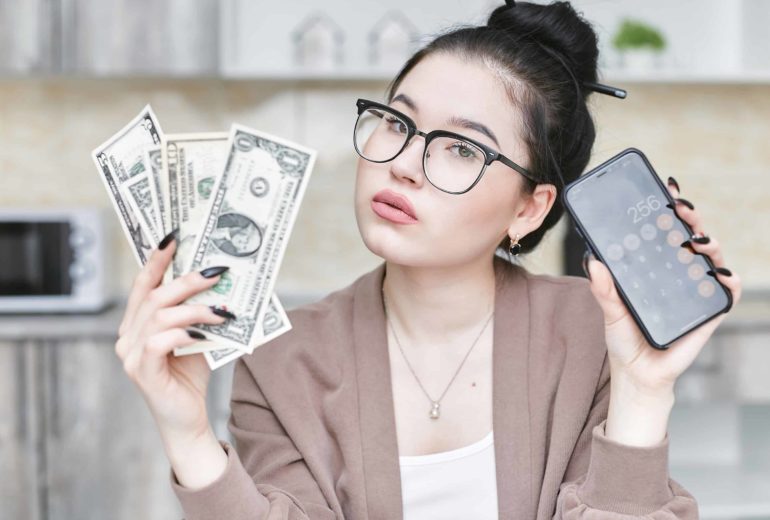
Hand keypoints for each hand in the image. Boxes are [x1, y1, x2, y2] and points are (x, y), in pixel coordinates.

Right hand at [115, 232, 230, 441]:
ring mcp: (130, 355)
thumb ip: (198, 312)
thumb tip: (219, 279)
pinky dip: (184, 333)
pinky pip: (158, 342)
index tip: (174, 238)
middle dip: (186, 281)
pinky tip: (204, 335)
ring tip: (221, 312)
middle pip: (153, 296)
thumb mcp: (196, 335)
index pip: (143, 285)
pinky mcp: (142, 372)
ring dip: (194, 309)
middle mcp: (127, 336)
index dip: (156, 260)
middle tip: (216, 273)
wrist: (188, 418)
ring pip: (159, 316)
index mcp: (137, 323)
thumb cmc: (191, 375)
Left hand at [584, 177, 741, 392]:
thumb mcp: (610, 311)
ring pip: (712, 258)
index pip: (665, 232)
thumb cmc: (624, 339)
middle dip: (689, 217)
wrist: (638, 374)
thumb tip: (593, 261)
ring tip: (696, 239)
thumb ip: (603, 289)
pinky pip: (727, 293)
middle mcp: (678, 275)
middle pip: (691, 238)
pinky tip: (719, 273)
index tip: (665, 188)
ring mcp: (695, 291)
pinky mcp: (709, 313)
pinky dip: (729, 281)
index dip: (668, 209)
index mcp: (655, 268)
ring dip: (709, 243)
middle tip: (680, 207)